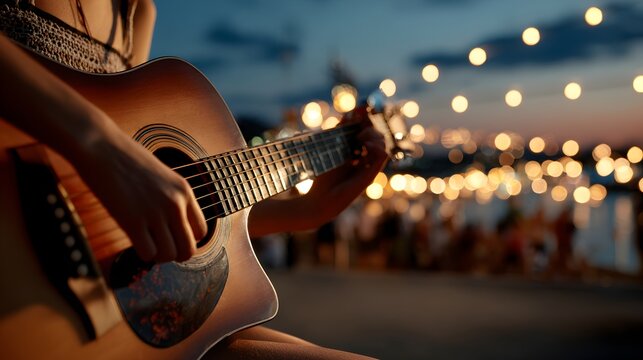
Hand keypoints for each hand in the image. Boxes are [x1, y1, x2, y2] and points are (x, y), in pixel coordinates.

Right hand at [73, 113, 206, 262]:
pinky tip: (135, 242)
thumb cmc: (126, 159)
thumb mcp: (161, 176)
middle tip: (160, 247)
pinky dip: (142, 254)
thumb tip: (171, 225)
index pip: (201, 231)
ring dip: (158, 256)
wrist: (101, 146)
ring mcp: (155, 213)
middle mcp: (175, 204)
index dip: (186, 239)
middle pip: (189, 249)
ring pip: (169, 255)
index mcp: (184, 191)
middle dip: (175, 254)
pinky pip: (148, 254)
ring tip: (147, 244)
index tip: (171, 236)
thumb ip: (170, 198)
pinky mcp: (133, 221)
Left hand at [248, 123, 386, 236]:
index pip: (368, 131)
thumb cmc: (322, 178)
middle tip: (356, 131)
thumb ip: (338, 133)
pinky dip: (376, 146)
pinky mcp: (370, 176)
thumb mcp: (330, 149)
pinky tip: (363, 146)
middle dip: (369, 127)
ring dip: (373, 135)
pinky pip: (383, 155)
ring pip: (383, 143)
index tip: (361, 109)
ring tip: (359, 139)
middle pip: (377, 135)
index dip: (367, 120)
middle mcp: (365, 160)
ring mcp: (369, 168)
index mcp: (357, 153)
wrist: (319, 201)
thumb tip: (347, 114)